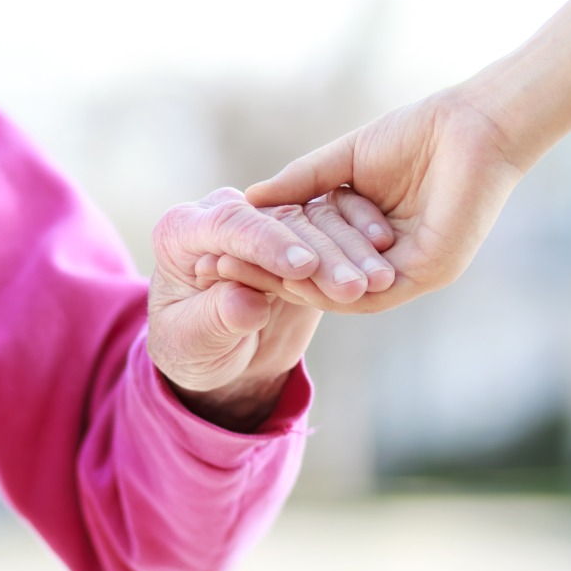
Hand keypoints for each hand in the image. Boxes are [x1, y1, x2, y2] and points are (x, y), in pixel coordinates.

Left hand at [147, 187, 392, 430]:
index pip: (231, 224)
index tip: (302, 267)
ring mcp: (269, 223)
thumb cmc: (190, 348)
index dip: (269, 245)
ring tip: (379, 283)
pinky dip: (361, 250)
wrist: (212, 355)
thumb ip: (215, 318)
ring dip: (350, 252)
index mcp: (185, 229)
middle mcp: (228, 215)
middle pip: (281, 221)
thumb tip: (245, 304)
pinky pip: (336, 234)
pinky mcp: (301, 238)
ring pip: (316, 223)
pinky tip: (386, 270)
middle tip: (353, 285)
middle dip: (321, 252)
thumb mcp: (192, 342)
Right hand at [244, 87, 529, 312]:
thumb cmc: (416, 134)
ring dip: (295, 283)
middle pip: (320, 278)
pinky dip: (331, 285)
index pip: (310, 257)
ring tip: (248, 273)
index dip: (265, 255)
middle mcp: (385, 262)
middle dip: (269, 275)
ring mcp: (407, 272)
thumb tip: (249, 201)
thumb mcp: (343, 160)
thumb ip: (301, 183)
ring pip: (342, 289)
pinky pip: (372, 291)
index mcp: (368, 238)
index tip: (218, 251)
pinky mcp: (427, 273)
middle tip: (219, 272)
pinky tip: (295, 274)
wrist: (471, 125)